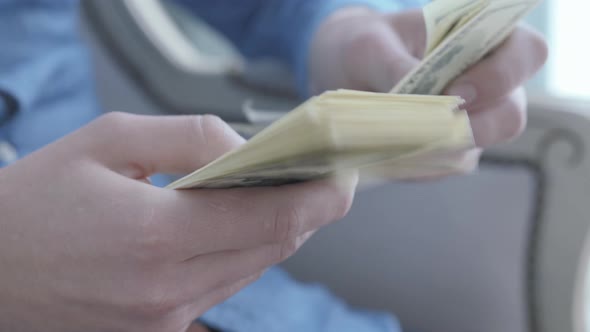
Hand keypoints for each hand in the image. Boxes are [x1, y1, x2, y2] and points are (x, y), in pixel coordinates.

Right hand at [0, 113, 356, 331]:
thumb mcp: (108, 140)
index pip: (270, 217)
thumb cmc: (36, 200)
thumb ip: (188, 138)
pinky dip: (239, 255)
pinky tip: (227, 228)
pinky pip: (222, 288)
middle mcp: (167, 288)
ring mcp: (164, 319)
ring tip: (268, 195)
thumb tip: (244, 151)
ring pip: (252, 268)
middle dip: (303, 211)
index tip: (344, 180)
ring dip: (271, 231)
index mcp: (155, 235)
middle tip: (315, 178)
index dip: (319, 198)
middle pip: (272, 246)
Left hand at [310, 7, 547, 169]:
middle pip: (510, 117)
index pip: (528, 53)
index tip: (457, 90)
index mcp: (487, 40)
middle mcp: (490, 87)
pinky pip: (441, 167)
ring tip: (388, 140)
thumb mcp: (371, 45)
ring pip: (472, 150)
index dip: (501, 77)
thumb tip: (419, 103)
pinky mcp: (446, 152)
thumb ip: (395, 66)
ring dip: (432, 151)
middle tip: (426, 128)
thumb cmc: (368, 46)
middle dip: (472, 129)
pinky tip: (382, 152)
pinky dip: (413, 164)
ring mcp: (471, 123)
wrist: (348, 72)